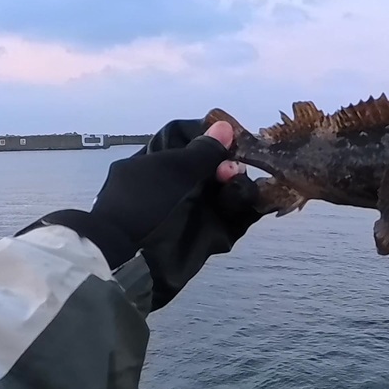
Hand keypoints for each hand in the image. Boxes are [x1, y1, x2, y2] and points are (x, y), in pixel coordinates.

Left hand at [21, 118, 262, 309]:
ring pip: (225, 192)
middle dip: (227, 164)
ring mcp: (191, 211)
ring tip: (240, 188)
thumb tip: (224, 127)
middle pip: (211, 166)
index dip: (210, 137)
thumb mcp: (173, 172)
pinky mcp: (207, 236)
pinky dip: (246, 209)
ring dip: (239, 187)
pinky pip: (234, 218)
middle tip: (233, 171)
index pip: (187, 140)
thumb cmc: (144, 206)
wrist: (131, 261)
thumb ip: (203, 152)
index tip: (231, 137)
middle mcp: (176, 185)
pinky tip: (257, 202)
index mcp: (157, 162)